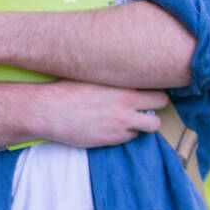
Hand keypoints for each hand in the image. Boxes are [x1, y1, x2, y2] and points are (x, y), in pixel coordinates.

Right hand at [38, 78, 168, 148]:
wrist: (47, 111)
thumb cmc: (64, 90)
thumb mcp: (89, 75)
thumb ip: (111, 76)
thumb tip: (121, 70)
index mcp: (121, 84)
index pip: (155, 85)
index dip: (153, 87)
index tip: (148, 87)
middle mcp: (126, 104)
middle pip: (162, 104)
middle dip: (156, 104)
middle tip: (146, 103)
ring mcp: (122, 123)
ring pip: (152, 125)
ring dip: (144, 121)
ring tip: (132, 117)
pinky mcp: (113, 138)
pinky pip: (131, 137)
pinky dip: (126, 132)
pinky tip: (112, 125)